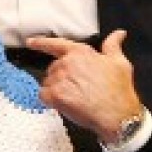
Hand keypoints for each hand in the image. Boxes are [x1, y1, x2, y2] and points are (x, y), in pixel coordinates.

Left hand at [27, 31, 143, 141]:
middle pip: (53, 68)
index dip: (41, 43)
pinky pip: (43, 96)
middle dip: (61, 79)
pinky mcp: (55, 95)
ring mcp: (60, 79)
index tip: (30, 42)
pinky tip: (65, 105)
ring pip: (48, 83)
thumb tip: (118, 34)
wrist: (117, 116)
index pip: (56, 44)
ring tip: (75, 98)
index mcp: (81, 53)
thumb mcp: (120, 63)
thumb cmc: (119, 92)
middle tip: (77, 90)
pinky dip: (50, 101)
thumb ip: (113, 45)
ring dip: (56, 91)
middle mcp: (67, 63)